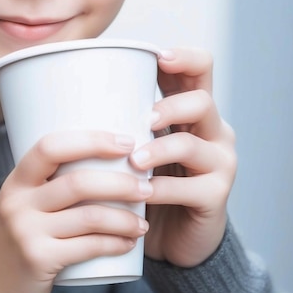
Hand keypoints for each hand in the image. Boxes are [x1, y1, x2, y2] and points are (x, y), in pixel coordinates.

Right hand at [0, 131, 150, 292]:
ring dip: (124, 218)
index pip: (51, 146)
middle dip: (120, 183)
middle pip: (78, 182)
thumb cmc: (18, 238)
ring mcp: (26, 231)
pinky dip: (115, 243)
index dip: (91, 140)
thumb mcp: (23, 203)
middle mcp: (17, 201)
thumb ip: (50, 182)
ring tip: (143, 221)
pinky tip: (130, 242)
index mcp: (16, 180)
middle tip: (146, 187)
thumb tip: (104, 158)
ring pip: (89, 216)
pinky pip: (88, 247)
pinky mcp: (38, 259)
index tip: (126, 141)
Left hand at [129, 48, 236, 266]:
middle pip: (202, 101)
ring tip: (133, 162)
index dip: (185, 57)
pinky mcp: (216, 196)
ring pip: (193, 145)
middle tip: (143, 120)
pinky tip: (142, 194)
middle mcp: (213, 130)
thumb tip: (72, 90)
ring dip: (158, 150)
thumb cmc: (147, 178)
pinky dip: (162, 189)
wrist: (172, 235)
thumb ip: (124, 116)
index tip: (159, 56)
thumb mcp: (139, 141)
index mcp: (193, 110)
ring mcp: (220, 163)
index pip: (202, 68)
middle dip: (169, 107)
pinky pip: (190, 188)